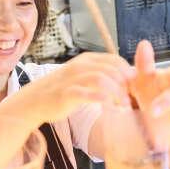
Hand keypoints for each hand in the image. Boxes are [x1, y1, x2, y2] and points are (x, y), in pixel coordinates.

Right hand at [15, 52, 133, 123]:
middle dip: (125, 85)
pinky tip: (108, 108)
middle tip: (131, 100)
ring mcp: (72, 79)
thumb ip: (101, 75)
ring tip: (123, 106)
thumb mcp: (83, 77)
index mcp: (87, 60)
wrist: (35, 100)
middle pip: (112, 69)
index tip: (134, 89)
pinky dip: (100, 99)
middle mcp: (80, 65)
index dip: (128, 73)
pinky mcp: (66, 93)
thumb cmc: (62, 90)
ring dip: (116, 93)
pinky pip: (86, 93)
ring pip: (102, 79)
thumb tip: (125, 80)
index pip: (115, 60)